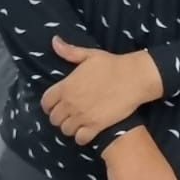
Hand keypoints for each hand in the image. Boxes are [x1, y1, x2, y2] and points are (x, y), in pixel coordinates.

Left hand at [41, 38, 161, 143]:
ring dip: (70, 128)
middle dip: (60, 118)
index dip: (49, 105)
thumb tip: (54, 41)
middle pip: (54, 119)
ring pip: (66, 130)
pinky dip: (81, 137)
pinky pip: (80, 139)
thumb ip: (69, 51)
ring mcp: (82, 116)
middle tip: (69, 115)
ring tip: (78, 123)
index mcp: (66, 86)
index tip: (56, 105)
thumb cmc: (112, 64)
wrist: (134, 78)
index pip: (46, 103)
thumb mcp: (89, 55)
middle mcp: (70, 103)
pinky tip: (87, 131)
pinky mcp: (96, 126)